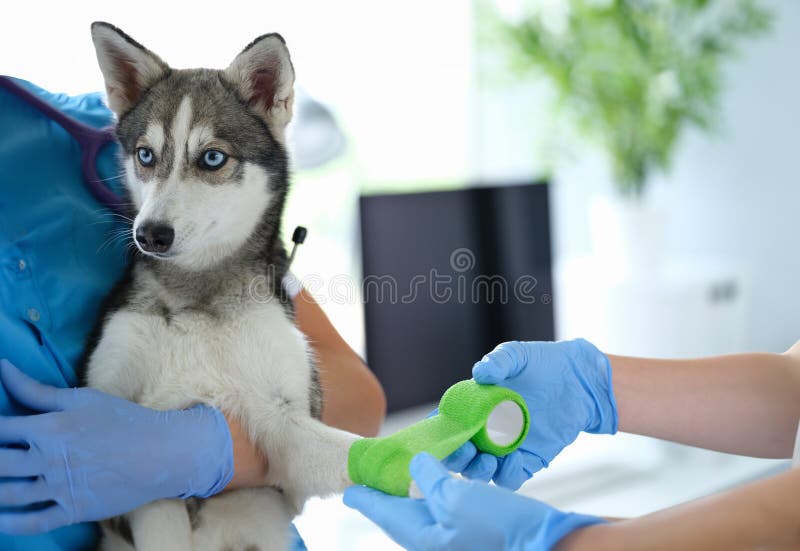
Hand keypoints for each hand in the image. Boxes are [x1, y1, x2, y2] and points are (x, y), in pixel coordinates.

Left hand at [0, 359, 232, 534]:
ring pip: (8, 494)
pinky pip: (33, 522)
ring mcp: (61, 487)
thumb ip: (37, 390)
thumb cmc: (124, 420)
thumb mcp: (83, 399)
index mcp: (50, 428)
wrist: (163, 452)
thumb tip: (2, 368)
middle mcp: (50, 458)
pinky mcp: (74, 509)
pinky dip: (10, 524)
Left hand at [344, 452, 604, 550]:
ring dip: (414, 487)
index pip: (382, 511)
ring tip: (406, 469)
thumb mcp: (455, 497)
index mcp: (421, 535)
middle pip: (400, 512)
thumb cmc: (497, 527)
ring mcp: (453, 538)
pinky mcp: (472, 532)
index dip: (365, 495)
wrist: (544, 545)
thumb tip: (416, 464)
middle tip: (376, 472)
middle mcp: (433, 540)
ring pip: (423, 509)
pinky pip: (446, 509)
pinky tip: (442, 480)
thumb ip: (430, 479)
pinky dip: (439, 491)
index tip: (348, 485)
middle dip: (388, 491)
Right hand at [444, 340, 616, 489]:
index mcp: (474, 406)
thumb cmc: (543, 363)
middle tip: (465, 450)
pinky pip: (512, 477)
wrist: (580, 379)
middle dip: (456, 458)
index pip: (447, 423)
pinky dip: (508, 474)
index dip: (439, 432)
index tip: (442, 433)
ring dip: (478, 471)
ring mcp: (506, 447)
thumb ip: (498, 361)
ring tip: (487, 461)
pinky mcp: (529, 459)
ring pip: (482, 471)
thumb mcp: (518, 355)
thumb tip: (480, 373)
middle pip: (459, 454)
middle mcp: (486, 430)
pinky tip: (515, 459)